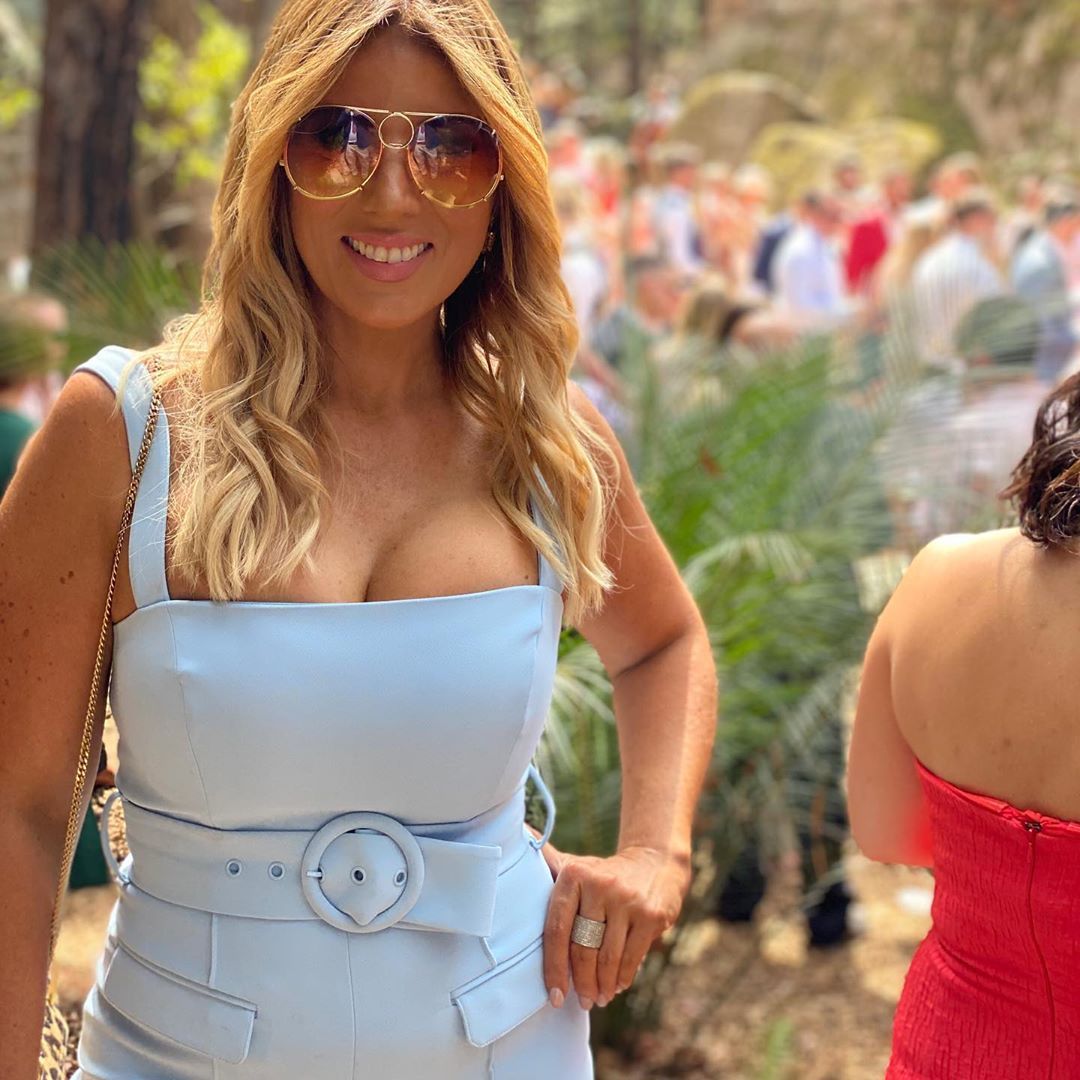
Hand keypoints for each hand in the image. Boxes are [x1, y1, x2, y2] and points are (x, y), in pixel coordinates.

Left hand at [540, 845, 690, 1011]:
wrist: (655, 862)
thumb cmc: (604, 874)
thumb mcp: (576, 866)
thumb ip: (547, 869)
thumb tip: (510, 861)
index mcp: (574, 875)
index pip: (557, 929)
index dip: (553, 967)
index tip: (554, 995)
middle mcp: (600, 884)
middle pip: (583, 948)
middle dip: (581, 982)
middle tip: (582, 1001)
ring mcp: (627, 900)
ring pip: (607, 958)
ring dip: (602, 986)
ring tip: (598, 998)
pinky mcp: (651, 915)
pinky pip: (631, 957)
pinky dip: (622, 978)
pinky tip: (616, 986)